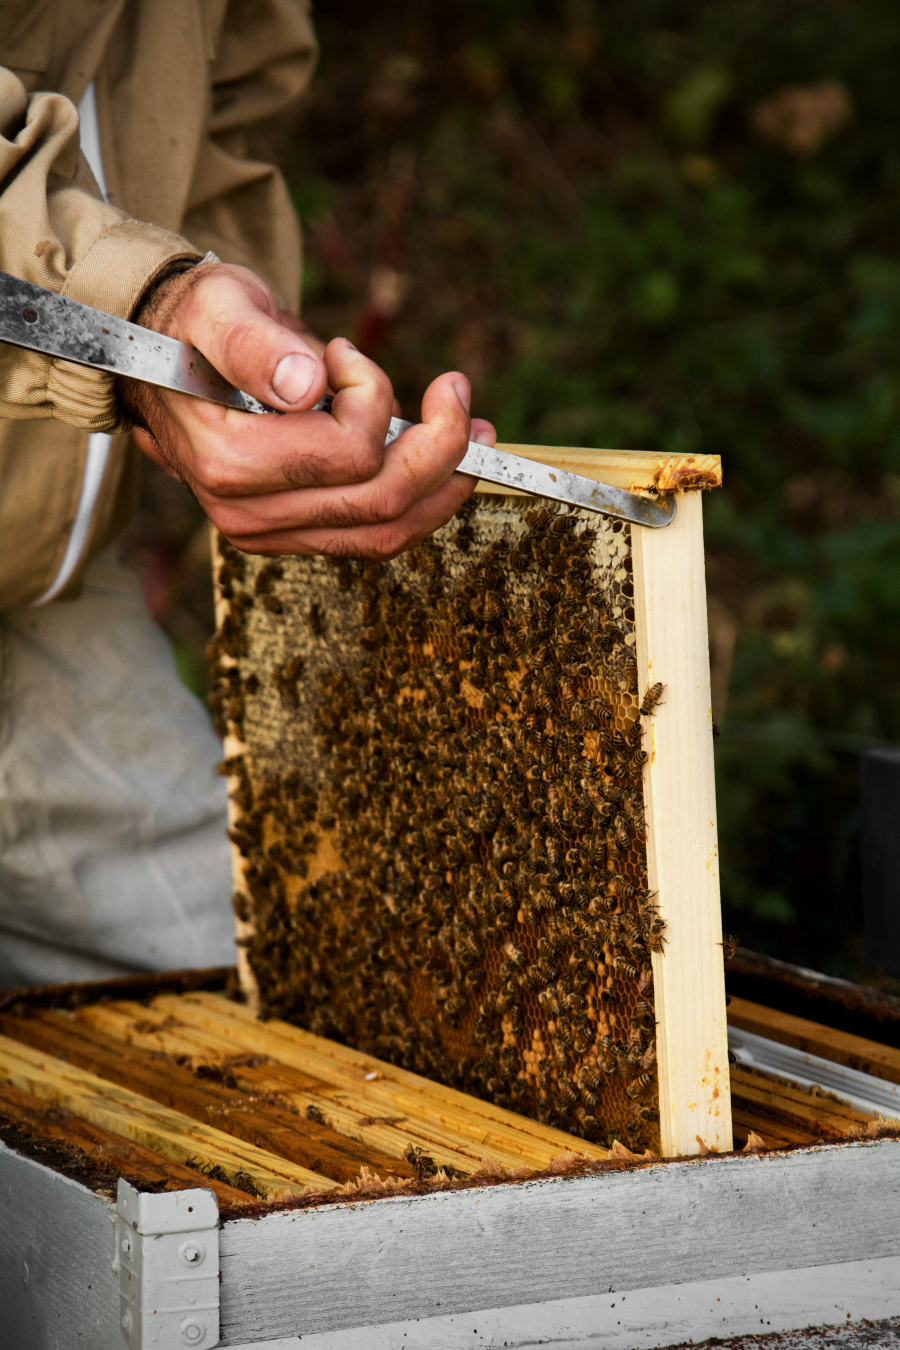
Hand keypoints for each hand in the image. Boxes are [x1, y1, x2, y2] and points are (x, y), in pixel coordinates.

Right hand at [120, 262, 495, 557]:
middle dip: (439, 445)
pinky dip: (420, 503)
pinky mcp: (294, 535)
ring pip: (386, 532)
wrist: (166, 358)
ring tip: (477, 432)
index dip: (372, 395)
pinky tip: (446, 463)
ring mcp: (272, 533)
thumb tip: (306, 384)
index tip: (347, 350)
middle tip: (457, 389)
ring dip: (444, 484)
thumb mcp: (220, 308)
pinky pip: (374, 537)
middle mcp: (248, 514)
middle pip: (379, 501)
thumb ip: (255, 344)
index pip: (346, 453)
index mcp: (229, 462)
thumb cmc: (198, 324)